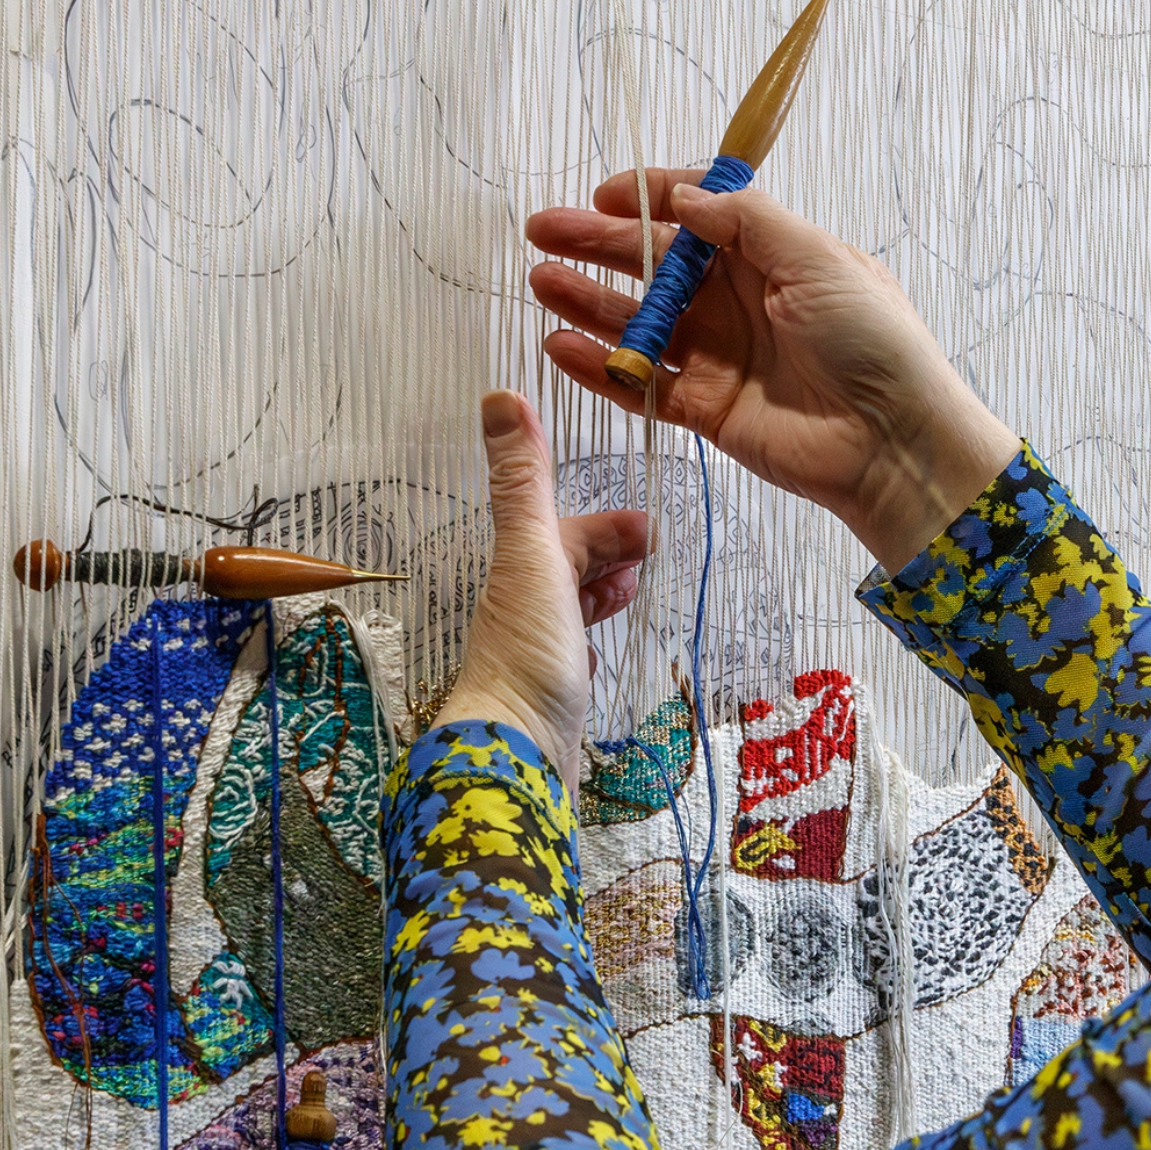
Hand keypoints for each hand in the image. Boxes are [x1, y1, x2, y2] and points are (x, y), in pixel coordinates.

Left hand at [433, 391, 647, 798]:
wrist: (517, 756)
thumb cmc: (526, 657)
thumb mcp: (532, 554)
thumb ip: (524, 480)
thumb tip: (499, 393)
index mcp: (515, 569)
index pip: (561, 530)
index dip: (604, 524)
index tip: (648, 530)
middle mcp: (517, 606)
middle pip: (565, 564)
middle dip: (607, 552)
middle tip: (652, 555)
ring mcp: (531, 652)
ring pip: (568, 606)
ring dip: (600, 590)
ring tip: (632, 595)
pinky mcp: (545, 694)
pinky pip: (569, 655)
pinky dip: (587, 641)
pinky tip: (597, 654)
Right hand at [527, 169, 1017, 573]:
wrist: (892, 441)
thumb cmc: (872, 342)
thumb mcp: (818, 259)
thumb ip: (747, 222)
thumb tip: (686, 198)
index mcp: (772, 255)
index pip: (700, 214)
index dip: (652, 197)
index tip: (606, 191)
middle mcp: (741, 300)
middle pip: (656, 265)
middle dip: (599, 244)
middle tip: (544, 230)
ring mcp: (721, 355)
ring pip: (641, 322)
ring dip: (589, 300)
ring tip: (541, 280)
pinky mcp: (707, 408)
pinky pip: (642, 382)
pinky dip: (600, 365)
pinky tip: (560, 344)